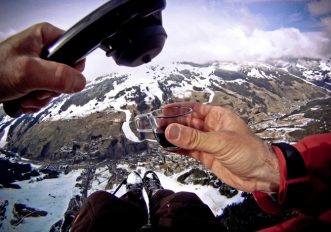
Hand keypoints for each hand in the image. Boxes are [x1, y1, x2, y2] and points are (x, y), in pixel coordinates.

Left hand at [0, 22, 85, 113]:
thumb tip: (80, 81)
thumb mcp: (28, 72)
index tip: (60, 79)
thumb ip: (58, 76)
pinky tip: (24, 99)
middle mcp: (43, 51)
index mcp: (45, 38)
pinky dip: (36, 101)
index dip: (72, 70)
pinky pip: (46, 95)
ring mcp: (38, 67)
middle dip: (52, 89)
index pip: (75, 53)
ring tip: (27, 95)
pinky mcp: (33, 80)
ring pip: (56, 87)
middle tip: (38, 89)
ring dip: (43, 97)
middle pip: (67, 74)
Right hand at [165, 102, 279, 192]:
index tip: (164, 110)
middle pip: (188, 122)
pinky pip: (189, 150)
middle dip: (173, 123)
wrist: (261, 175)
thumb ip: (194, 138)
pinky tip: (168, 147)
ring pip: (187, 137)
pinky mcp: (207, 156)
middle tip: (157, 125)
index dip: (179, 108)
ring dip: (174, 136)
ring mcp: (209, 142)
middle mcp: (212, 127)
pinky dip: (179, 149)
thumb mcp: (220, 142)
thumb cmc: (248, 152)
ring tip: (158, 135)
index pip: (195, 109)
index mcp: (218, 116)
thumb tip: (171, 130)